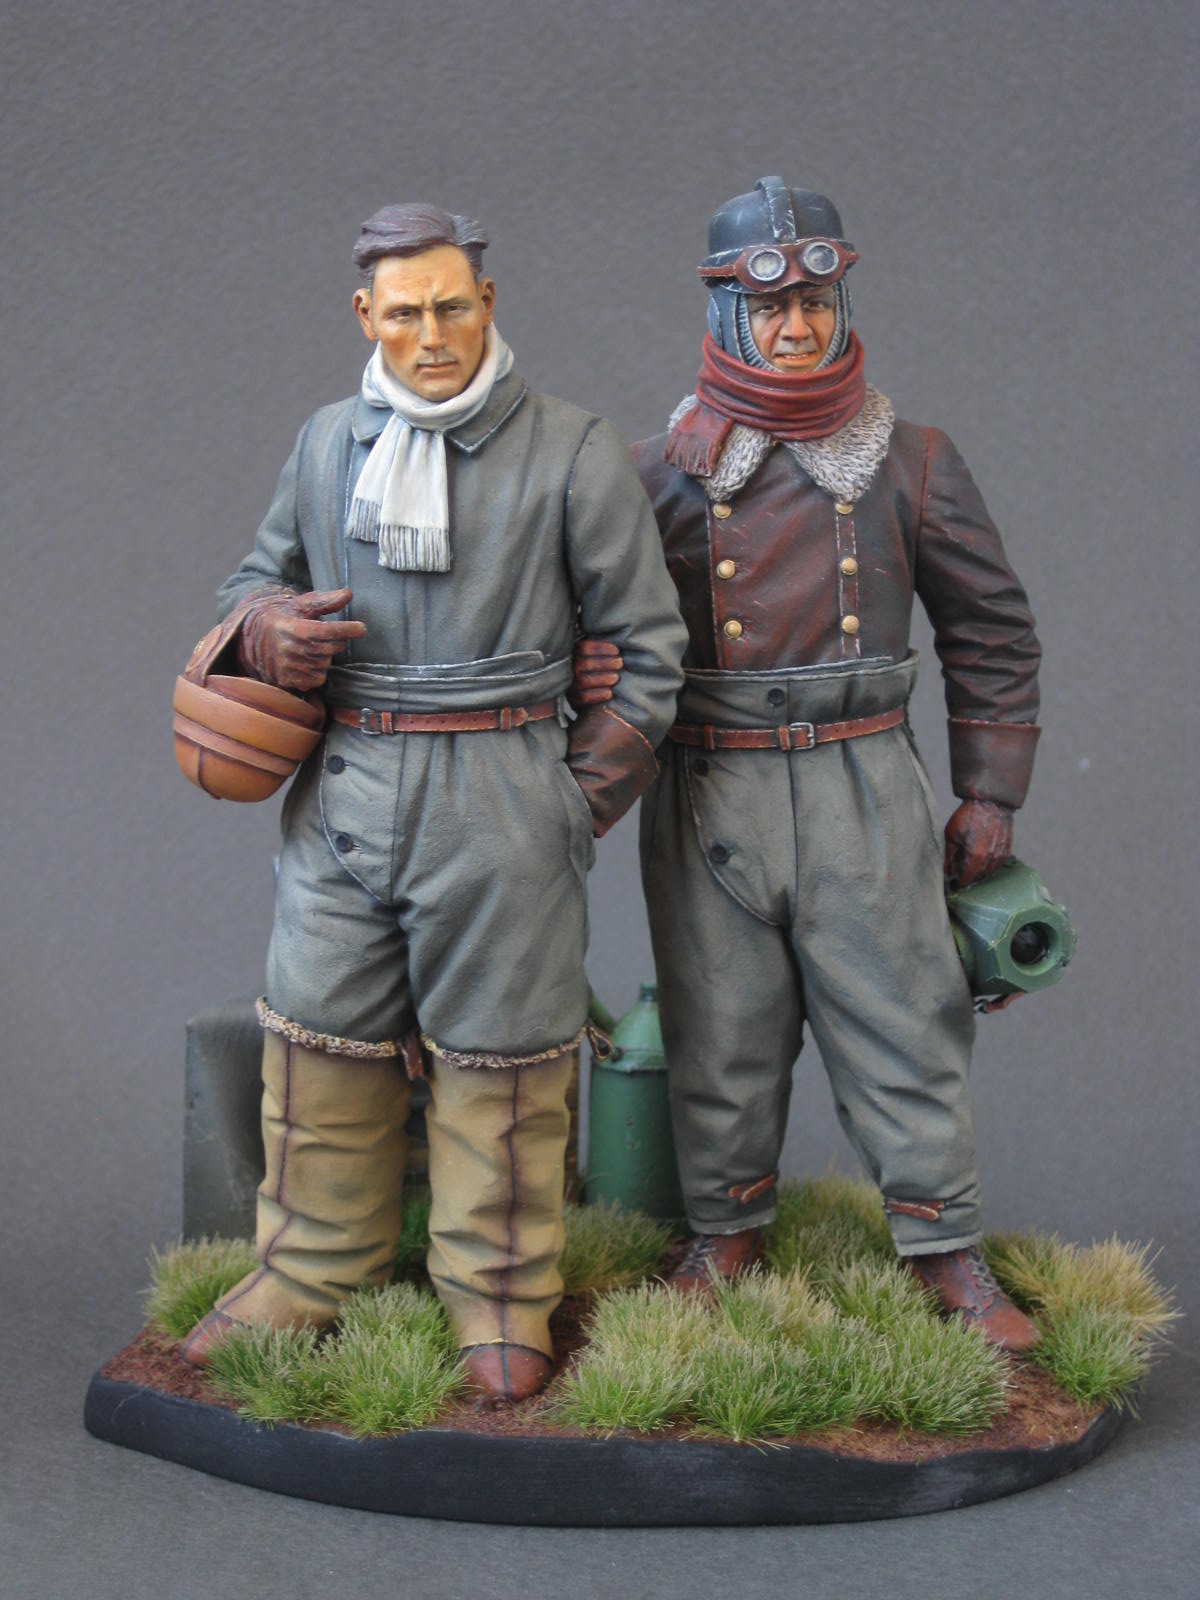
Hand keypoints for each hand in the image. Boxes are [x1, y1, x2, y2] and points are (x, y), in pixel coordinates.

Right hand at [238, 588, 366, 689]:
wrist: (257, 639)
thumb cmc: (286, 618)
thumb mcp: (301, 605)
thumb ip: (325, 601)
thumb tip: (348, 594)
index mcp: (288, 627)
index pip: (322, 631)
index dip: (344, 630)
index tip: (362, 628)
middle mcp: (285, 649)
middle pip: (326, 649)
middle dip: (337, 642)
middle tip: (335, 635)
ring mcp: (286, 668)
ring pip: (323, 665)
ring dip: (327, 656)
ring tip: (315, 647)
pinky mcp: (288, 681)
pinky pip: (317, 679)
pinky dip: (319, 670)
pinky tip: (310, 661)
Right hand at [569, 637, 622, 709]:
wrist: (588, 692)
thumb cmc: (596, 669)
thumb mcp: (594, 654)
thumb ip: (599, 648)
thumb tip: (616, 642)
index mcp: (572, 654)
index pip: (583, 648)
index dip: (601, 649)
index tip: (616, 651)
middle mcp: (568, 669)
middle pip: (585, 664)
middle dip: (605, 663)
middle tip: (620, 663)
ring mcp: (569, 685)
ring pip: (584, 681)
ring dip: (603, 678)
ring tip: (616, 677)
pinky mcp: (573, 701)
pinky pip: (584, 698)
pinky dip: (598, 695)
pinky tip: (610, 693)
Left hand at [944, 799, 1013, 889]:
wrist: (991, 801)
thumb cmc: (969, 816)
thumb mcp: (952, 835)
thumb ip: (948, 857)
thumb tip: (945, 872)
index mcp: (976, 857)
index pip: (966, 880)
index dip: (958, 883)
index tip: (952, 883)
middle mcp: (991, 859)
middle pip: (977, 878)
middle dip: (967, 878)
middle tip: (958, 874)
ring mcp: (1001, 855)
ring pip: (988, 872)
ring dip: (977, 873)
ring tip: (967, 866)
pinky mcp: (1007, 850)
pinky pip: (996, 865)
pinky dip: (987, 866)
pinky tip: (979, 859)